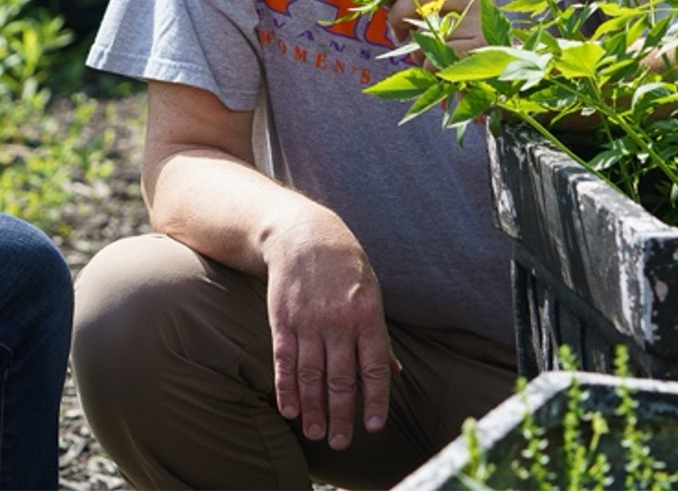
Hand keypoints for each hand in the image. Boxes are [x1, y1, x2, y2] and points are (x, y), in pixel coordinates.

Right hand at [264, 215, 399, 451]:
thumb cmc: (345, 268)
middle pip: (340, 377)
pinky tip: (289, 408)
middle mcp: (338, 321)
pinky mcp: (282, 320)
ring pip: (311, 374)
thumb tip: (396, 374)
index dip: (374, 399)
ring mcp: (308, 321)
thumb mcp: (372, 295)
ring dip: (312, 408)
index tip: (373, 426)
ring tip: (315, 433)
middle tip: (341, 442)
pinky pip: (284, 360)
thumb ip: (380, 338)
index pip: (373, 367)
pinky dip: (286, 386)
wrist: (304, 235)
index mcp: (367, 315)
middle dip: (341, 414)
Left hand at [371, 0, 492, 58]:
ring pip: (425, 28)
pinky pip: (434, 56)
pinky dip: (426, 65)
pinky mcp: (479, 47)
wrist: (496, 68)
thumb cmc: (458, 37)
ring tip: (426, 53)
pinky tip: (439, 66)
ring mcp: (481, 20)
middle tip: (397, 33)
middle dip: (397, 14)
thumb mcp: (441, 10)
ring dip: (415, 46)